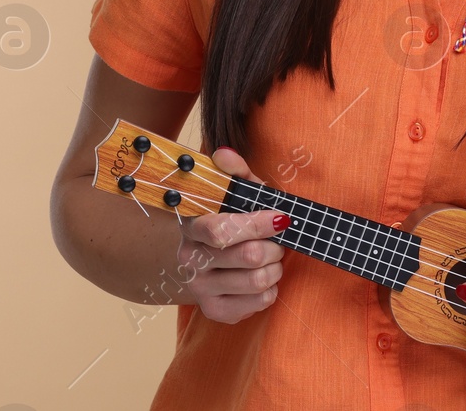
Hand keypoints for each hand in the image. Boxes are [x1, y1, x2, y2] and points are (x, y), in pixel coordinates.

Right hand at [173, 146, 288, 324]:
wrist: (186, 259)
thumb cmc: (219, 219)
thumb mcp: (226, 192)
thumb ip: (232, 172)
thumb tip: (226, 154)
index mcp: (191, 226)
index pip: (223, 231)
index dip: (257, 224)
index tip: (279, 217)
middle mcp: (190, 259)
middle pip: (249, 256)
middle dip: (274, 245)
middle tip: (276, 239)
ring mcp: (200, 288)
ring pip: (257, 281)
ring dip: (276, 267)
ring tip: (272, 257)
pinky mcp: (213, 310)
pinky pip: (257, 304)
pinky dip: (270, 290)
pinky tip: (262, 277)